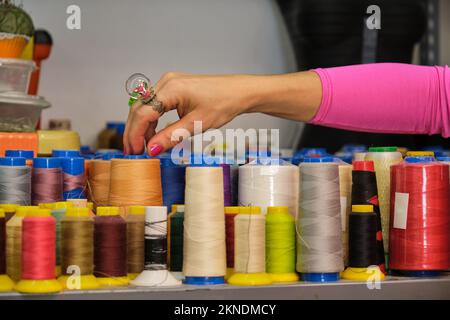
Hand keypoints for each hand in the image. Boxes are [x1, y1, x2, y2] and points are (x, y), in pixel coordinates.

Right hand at [123, 71, 320, 155]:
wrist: (239, 92)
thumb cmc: (223, 103)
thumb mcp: (196, 125)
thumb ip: (171, 137)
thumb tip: (151, 150)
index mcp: (170, 88)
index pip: (143, 113)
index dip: (135, 134)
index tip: (134, 152)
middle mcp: (166, 82)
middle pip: (139, 109)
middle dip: (134, 132)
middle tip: (133, 153)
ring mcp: (168, 83)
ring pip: (145, 108)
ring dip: (142, 128)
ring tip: (143, 148)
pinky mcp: (173, 88)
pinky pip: (155, 106)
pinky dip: (152, 121)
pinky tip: (154, 136)